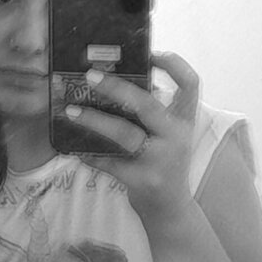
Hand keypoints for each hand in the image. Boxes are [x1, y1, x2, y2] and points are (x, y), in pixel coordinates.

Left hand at [66, 52, 199, 224]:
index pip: (190, 84)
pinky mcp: (141, 180)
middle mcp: (176, 137)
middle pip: (146, 104)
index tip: (151, 53)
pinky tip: (74, 147)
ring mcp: (159, 160)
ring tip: (70, 111)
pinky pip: (108, 162)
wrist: (169, 208)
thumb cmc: (163, 162)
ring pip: (123, 134)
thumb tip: (114, 81)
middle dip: (116, 88)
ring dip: (93, 120)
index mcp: (184, 120)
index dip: (173, 64)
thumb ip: (152, 111)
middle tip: (90, 76)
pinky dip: (89, 153)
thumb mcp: (167, 135)